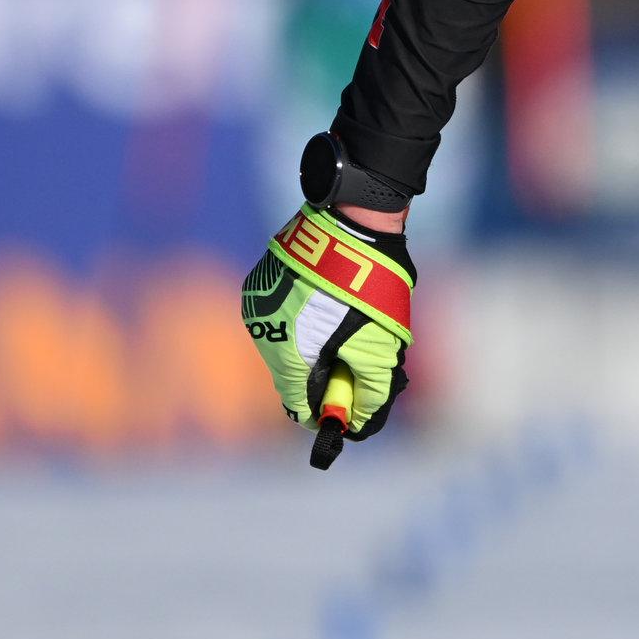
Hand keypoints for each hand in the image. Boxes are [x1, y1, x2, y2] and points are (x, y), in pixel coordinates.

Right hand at [242, 205, 414, 463]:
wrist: (353, 220)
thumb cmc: (366, 288)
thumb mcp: (378, 345)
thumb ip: (370, 388)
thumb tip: (362, 419)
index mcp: (284, 350)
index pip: (295, 401)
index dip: (322, 412)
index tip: (343, 414)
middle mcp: (261, 328)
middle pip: (290, 371)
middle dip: (321, 377)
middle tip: (352, 371)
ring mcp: (259, 299)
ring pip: (286, 341)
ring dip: (313, 346)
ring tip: (348, 332)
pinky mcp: (265, 277)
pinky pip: (285, 312)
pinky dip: (307, 320)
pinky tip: (333, 308)